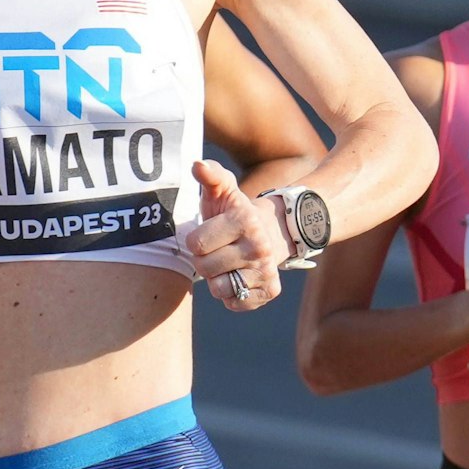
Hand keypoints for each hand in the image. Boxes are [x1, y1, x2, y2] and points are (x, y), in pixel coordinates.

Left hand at [185, 159, 286, 310]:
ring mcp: (267, 270)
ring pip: (219, 288)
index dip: (196, 240)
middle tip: (218, 249)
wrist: (273, 232)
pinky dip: (232, 294)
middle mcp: (259, 247)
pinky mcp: (270, 290)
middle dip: (205, 260)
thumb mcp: (223, 190)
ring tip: (227, 263)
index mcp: (244, 221)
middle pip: (205, 268)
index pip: (196, 243)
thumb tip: (197, 165)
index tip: (210, 233)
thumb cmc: (235, 213)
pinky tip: (239, 277)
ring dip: (217, 278)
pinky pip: (235, 303)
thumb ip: (209, 176)